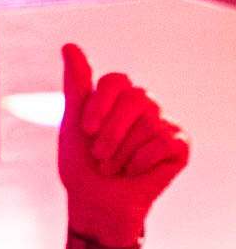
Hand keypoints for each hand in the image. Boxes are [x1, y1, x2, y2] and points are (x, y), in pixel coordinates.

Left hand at [58, 44, 188, 244]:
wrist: (94, 203)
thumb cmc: (81, 165)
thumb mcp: (72, 124)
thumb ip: (75, 85)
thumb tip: (69, 45)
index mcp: (119, 99)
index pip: (117, 80)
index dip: (100, 104)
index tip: (85, 129)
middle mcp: (145, 107)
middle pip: (137, 98)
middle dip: (110, 133)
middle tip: (99, 156)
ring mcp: (164, 124)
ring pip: (148, 123)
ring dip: (121, 154)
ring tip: (113, 168)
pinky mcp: (179, 145)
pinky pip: (164, 142)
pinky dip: (140, 162)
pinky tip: (134, 173)